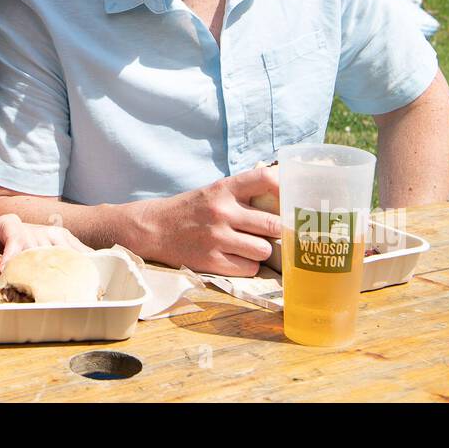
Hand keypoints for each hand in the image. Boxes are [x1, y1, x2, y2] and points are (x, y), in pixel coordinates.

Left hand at [0, 213, 91, 272]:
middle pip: (39, 244)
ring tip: (74, 277)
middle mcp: (30, 225)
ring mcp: (46, 231)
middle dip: (39, 263)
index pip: (16, 236)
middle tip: (42, 284)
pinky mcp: (56, 237)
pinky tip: (91, 264)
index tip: (7, 270)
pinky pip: (71, 243)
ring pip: (58, 244)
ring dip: (65, 260)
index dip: (13, 254)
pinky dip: (81, 253)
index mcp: (8, 223)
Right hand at [139, 164, 281, 276]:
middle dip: (279, 230)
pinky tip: (238, 258)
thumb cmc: (192, 209)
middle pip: (274, 223)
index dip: (287, 188)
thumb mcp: (215, 191)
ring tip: (251, 247)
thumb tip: (287, 197)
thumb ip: (244, 193)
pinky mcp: (211, 261)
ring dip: (262, 251)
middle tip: (277, 233)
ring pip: (264, 249)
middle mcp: (222, 211)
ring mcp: (217, 237)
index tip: (295, 198)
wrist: (154, 228)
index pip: (265, 179)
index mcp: (224, 188)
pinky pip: (249, 268)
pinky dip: (248, 266)